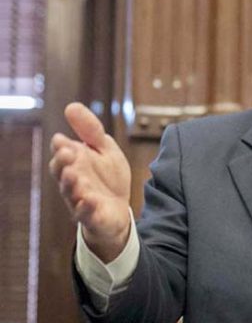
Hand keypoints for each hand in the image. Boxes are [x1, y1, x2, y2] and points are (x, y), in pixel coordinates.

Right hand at [49, 103, 131, 261]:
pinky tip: (90, 200)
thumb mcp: (104, 149)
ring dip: (71, 184)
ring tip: (74, 175)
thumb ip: (91, 130)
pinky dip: (86, 207)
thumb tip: (71, 106)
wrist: (118, 210)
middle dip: (62, 163)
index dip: (61, 148)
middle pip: (61, 172)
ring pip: (71, 193)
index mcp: (73, 163)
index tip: (64, 141)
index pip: (61, 153)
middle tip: (68, 153)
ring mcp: (80, 200)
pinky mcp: (92, 217)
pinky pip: (86, 214)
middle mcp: (72, 181)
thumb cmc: (107, 177)